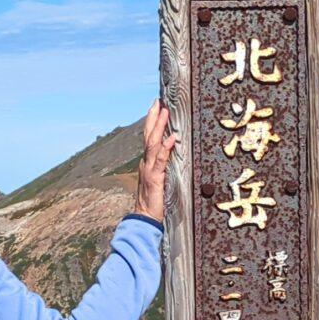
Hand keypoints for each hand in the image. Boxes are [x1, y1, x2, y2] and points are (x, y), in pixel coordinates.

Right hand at [134, 99, 177, 223]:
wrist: (145, 217)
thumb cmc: (155, 201)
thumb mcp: (161, 181)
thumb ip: (164, 168)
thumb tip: (174, 156)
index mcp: (148, 162)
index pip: (149, 138)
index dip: (152, 122)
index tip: (157, 107)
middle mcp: (146, 163)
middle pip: (148, 136)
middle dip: (153, 117)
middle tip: (158, 102)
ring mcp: (149, 169)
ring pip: (152, 143)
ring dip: (158, 126)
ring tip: (164, 111)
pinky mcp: (155, 178)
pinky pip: (160, 160)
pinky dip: (165, 148)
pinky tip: (171, 138)